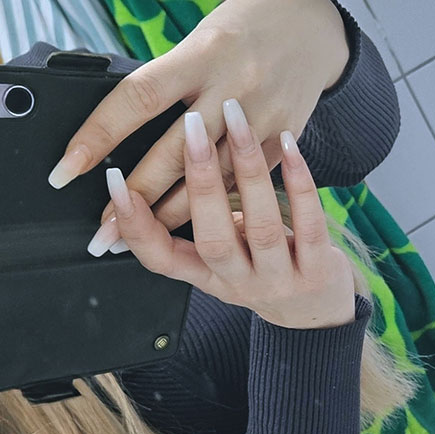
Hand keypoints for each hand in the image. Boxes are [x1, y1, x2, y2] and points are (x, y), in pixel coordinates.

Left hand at [47, 0, 350, 245]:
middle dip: (131, 200)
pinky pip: (242, 185)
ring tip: (131, 241)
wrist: (314, 23)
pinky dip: (210, 210)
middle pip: (171, 154)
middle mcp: (232, 86)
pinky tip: (184, 230)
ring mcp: (263, 118)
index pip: (136, 100)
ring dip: (166, 218)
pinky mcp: (283, 140)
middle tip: (98, 233)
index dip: (96, 137)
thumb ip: (165, 83)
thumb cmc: (240, 29)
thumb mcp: (196, 42)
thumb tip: (115, 133)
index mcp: (199, 55)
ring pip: (209, 182)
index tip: (64, 171)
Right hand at [100, 97, 356, 329]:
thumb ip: (191, 223)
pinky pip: (309, 223)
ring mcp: (279, 280)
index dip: (134, 224)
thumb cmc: (261, 268)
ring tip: (236, 119)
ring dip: (247, 169)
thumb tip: (147, 170)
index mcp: (203, 275)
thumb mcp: (220, 255)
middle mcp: (237, 282)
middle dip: (199, 182)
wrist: (318, 314)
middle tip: (190, 130)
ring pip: (260, 227)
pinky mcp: (319, 272)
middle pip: (211, 239)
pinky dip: (298, 183)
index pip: (158, 256)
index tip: (115, 181)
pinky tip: (288, 146)